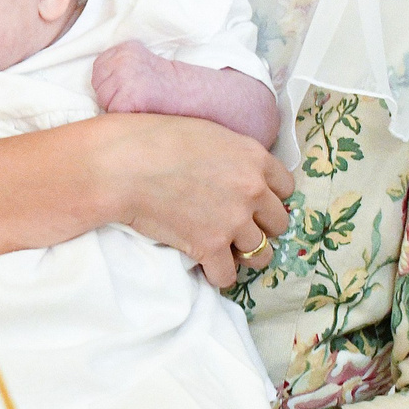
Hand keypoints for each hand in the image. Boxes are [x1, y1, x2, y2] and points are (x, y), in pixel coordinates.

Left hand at [92, 40, 172, 114]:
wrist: (185, 90)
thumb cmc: (161, 79)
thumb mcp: (138, 59)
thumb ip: (116, 63)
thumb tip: (95, 77)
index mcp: (124, 49)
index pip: (98, 68)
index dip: (108, 81)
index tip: (125, 85)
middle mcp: (123, 60)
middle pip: (98, 84)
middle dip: (109, 94)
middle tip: (131, 95)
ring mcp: (125, 77)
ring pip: (102, 98)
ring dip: (114, 104)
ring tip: (134, 101)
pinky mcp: (129, 97)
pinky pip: (112, 110)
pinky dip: (121, 114)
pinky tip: (136, 108)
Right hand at [93, 114, 292, 288]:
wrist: (122, 166)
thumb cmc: (153, 139)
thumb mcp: (206, 133)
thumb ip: (232, 153)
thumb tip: (233, 168)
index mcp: (254, 158)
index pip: (286, 187)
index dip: (268, 196)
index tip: (253, 202)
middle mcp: (252, 191)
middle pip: (279, 223)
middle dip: (260, 226)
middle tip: (237, 226)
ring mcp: (234, 221)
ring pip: (261, 254)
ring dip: (244, 254)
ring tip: (224, 251)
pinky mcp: (210, 247)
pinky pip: (227, 276)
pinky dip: (217, 274)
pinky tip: (205, 266)